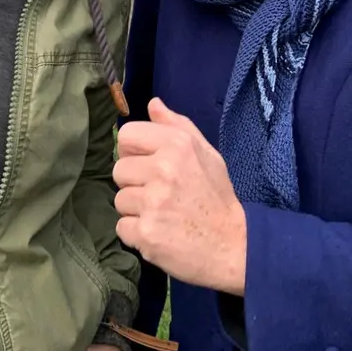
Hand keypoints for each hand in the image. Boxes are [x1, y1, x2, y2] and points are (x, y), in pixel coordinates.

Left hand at [114, 99, 246, 294]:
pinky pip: (122, 227)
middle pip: (119, 170)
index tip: (148, 166)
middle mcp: (163, 169)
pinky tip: (159, 233)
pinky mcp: (146, 232)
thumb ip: (178, 126)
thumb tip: (152, 104)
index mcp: (177, 145)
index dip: (134, 152)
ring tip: (162, 215)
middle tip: (160, 195)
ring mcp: (153, 202)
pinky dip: (136, 233)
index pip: (126, 135)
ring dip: (136, 210)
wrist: (233, 246)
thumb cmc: (217, 198)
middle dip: (135, 183)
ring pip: (119, 200)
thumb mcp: (207, 154)